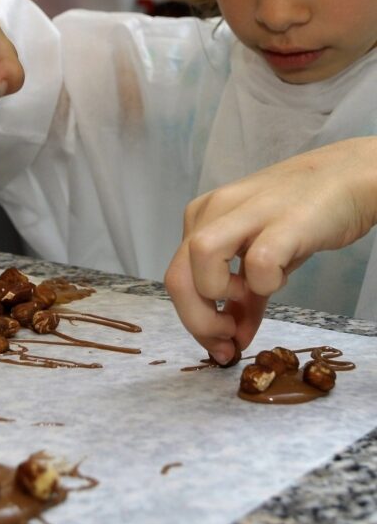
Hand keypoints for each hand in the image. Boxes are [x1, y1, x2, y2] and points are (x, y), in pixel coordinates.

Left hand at [165, 138, 376, 362]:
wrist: (346, 177)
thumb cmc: (301, 216)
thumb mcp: (262, 258)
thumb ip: (244, 300)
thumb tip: (234, 342)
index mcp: (203, 217)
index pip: (177, 278)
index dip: (194, 322)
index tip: (221, 347)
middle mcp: (216, 210)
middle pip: (177, 276)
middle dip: (198, 322)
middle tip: (228, 340)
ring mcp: (248, 211)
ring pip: (201, 256)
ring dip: (219, 294)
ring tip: (249, 297)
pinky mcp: (285, 220)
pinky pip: (258, 262)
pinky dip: (264, 283)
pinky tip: (279, 279)